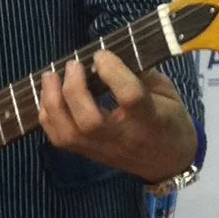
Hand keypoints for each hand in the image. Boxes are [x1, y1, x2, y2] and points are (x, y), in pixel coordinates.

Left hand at [37, 50, 196, 182]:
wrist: (168, 163)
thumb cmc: (170, 121)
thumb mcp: (167, 92)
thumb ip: (142, 74)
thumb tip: (111, 54)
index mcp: (150, 118)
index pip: (130, 97)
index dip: (113, 72)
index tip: (101, 54)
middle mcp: (123, 138)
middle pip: (90, 121)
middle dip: (74, 89)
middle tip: (72, 65)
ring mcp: (103, 149)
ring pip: (69, 135)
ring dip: (53, 103)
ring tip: (50, 77)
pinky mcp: (89, 155)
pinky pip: (60, 141)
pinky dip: (48, 117)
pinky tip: (48, 98)